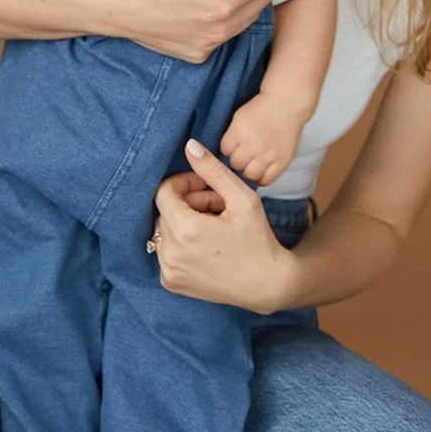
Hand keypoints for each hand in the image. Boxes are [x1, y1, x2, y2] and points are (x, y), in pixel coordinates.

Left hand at [148, 140, 298, 314]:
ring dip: (185, 223)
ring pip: (165, 230)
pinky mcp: (170, 282)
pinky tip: (206, 246)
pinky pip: (166, 250)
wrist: (266, 285)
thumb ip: (213, 170)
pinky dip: (181, 243)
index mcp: (186, 230)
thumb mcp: (242, 199)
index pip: (164, 191)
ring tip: (214, 227)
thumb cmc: (258, 239)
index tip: (206, 186)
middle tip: (218, 207)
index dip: (185, 183)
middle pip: (166, 210)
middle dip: (189, 203)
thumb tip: (189, 146)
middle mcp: (171, 253)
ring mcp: (168, 271)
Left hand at [219, 94, 303, 186]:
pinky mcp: (282, 161)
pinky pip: (267, 180)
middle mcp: (253, 144)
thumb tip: (225, 154)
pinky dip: (261, 178)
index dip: (228, 148)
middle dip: (237, 160)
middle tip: (244, 154)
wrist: (286, 105)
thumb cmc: (261, 109)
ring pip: (250, 175)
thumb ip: (232, 136)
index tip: (235, 145)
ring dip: (248, 171)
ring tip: (251, 164)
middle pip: (236, 164)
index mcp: (240, 131)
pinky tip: (261, 171)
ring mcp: (269, 155)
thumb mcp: (239, 117)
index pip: (225, 150)